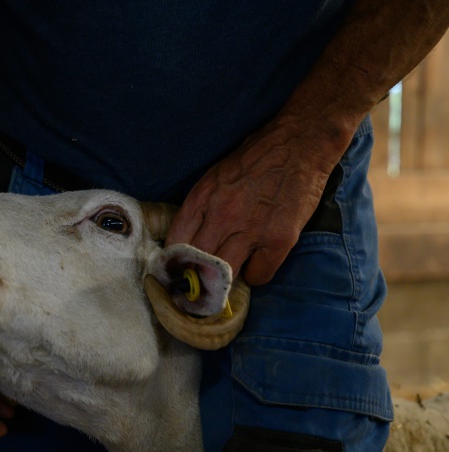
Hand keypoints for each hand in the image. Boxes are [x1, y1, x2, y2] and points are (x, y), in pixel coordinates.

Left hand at [166, 116, 341, 285]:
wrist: (301, 143)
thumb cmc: (255, 159)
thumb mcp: (215, 177)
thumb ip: (200, 208)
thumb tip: (185, 243)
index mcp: (202, 197)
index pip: (175, 243)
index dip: (175, 262)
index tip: (179, 270)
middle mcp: (222, 215)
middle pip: (198, 264)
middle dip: (197, 277)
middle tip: (202, 283)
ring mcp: (251, 229)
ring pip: (225, 276)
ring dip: (226, 280)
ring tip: (230, 273)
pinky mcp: (279, 240)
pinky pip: (258, 276)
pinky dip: (256, 275)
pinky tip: (258, 261)